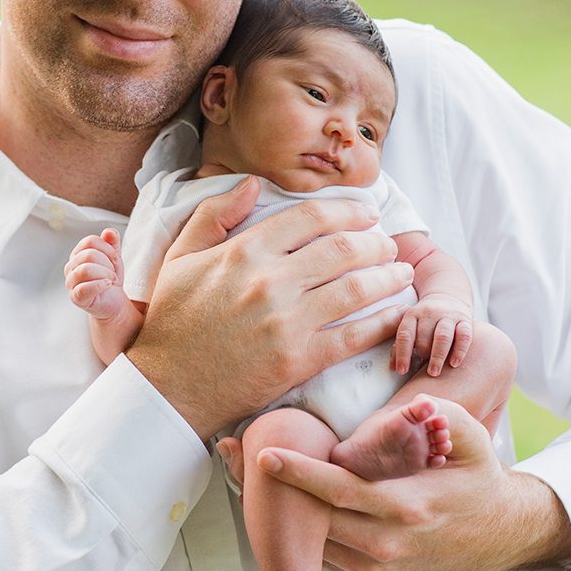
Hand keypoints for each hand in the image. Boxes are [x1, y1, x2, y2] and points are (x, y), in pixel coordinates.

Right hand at [64, 229, 126, 319]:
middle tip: (113, 272)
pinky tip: (108, 285)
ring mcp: (71, 282)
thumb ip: (113, 243)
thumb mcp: (115, 257)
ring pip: (86, 270)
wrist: (113, 301)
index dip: (107, 248)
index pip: (90, 241)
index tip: (115, 259)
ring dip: (105, 274)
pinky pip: (84, 288)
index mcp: (78, 254)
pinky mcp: (75, 297)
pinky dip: (101, 285)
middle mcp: (70, 266)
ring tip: (111, 280)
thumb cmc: (110, 278)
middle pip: (88, 254)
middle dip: (107, 263)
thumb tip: (109, 232)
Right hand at [126, 176, 414, 440]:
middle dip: (376, 243)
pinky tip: (397, 314)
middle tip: (388, 244)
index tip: (367, 213)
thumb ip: (214, 215)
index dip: (347, 210)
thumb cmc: (173, 321)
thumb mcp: (180, 257)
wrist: (169, 386)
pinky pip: (354, 336)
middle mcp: (271, 281)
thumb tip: (252, 184)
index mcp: (245, 251)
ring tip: (402, 273)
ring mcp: (288, 322)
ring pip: (357, 289)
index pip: (311, 217)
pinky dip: (382, 322)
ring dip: (388, 277)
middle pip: (343, 249)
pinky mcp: (299, 360)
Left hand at [248, 399, 570, 570]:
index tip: (264, 455)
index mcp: (408, 509)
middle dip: (274, 491)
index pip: (342, 491)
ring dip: (280, 513)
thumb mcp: (474, 441)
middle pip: (315, 520)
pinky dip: (299, 532)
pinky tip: (279, 501)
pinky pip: (324, 556)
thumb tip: (418, 402)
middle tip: (237, 453)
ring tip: (246, 472)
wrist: (497, 535)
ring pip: (313, 543)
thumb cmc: (477, 478)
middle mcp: (388, 545)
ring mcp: (378, 568)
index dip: (300, 474)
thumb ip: (445, 416)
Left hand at [393, 295, 473, 376]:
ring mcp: (448, 316)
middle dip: (422, 354)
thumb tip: (393, 368)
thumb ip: (400, 345)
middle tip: (422, 369)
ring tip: (434, 372)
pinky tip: (454, 364)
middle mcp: (429, 313)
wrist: (448, 297)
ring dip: (438, 356)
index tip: (401, 371)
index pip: (405, 335)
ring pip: (443, 336)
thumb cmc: (425, 321)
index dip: (402, 354)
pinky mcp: (465, 321)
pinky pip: (464, 336)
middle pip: (424, 336)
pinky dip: (459, 351)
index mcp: (412, 315)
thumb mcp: (410, 327)